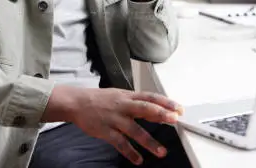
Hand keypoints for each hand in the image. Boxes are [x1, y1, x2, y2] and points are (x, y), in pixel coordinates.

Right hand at [43, 86, 183, 165]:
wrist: (77, 103)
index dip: (165, 102)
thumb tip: (158, 111)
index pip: (150, 97)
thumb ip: (137, 103)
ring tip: (161, 152)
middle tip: (174, 120)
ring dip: (149, 141)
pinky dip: (130, 152)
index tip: (179, 108)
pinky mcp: (105, 131)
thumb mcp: (120, 96)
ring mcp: (114, 118)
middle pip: (144, 108)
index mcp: (128, 96)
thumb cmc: (101, 100)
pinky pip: (119, 143)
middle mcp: (123, 106)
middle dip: (160, 114)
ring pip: (134, 130)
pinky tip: (138, 160)